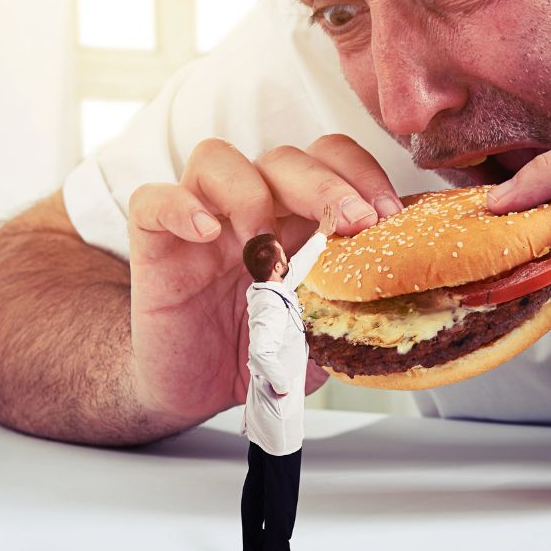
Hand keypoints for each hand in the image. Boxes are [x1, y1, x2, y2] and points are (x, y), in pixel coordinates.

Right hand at [126, 134, 404, 423]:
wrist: (197, 393)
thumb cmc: (261, 353)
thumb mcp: (320, 332)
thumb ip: (350, 306)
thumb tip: (397, 296)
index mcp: (299, 217)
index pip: (331, 160)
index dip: (362, 175)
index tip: (387, 216)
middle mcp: (252, 205)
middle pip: (284, 158)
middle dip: (326, 184)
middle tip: (352, 220)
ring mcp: (201, 217)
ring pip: (218, 159)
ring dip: (252, 193)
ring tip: (267, 248)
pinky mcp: (154, 241)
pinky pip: (153, 199)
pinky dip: (180, 207)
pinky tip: (207, 234)